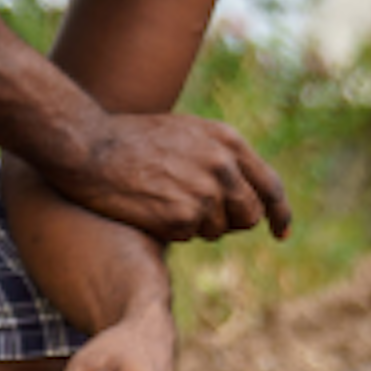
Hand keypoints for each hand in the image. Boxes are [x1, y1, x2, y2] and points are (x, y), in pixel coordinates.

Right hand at [57, 110, 291, 244]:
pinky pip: (188, 237)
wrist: (89, 146)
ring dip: (195, 225)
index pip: (269, 186)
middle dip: (231, 222)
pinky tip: (149, 207)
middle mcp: (223, 167)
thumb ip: (220, 156)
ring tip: (163, 198)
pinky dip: (171, 230)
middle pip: (249, 215)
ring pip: (217, 230)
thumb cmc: (133, 138)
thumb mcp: (187, 133)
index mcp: (228, 142)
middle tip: (200, 216)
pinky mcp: (181, 217)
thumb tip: (243, 191)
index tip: (280, 233)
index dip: (279, 213)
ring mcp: (204, 193)